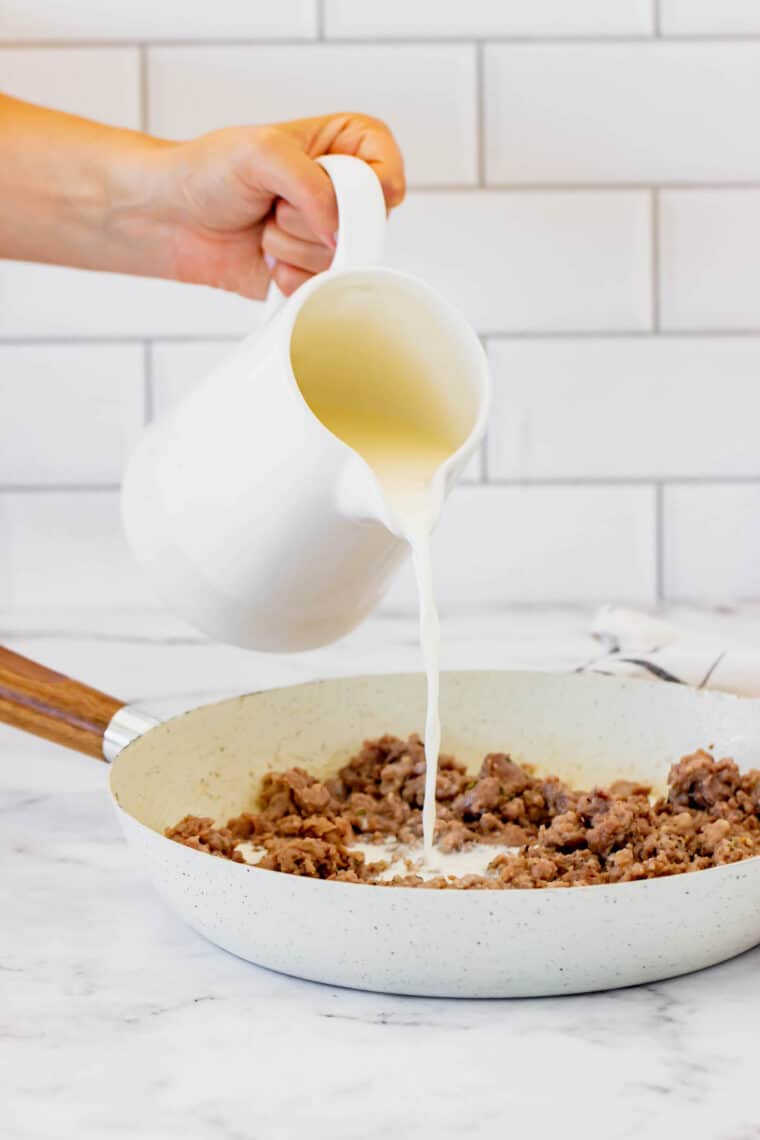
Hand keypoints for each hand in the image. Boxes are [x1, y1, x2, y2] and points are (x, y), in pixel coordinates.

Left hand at [140, 113, 405, 297]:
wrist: (170, 219)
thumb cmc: (207, 171)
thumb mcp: (263, 152)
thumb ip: (314, 184)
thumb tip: (339, 231)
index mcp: (345, 146)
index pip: (387, 169)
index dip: (369, 188)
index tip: (336, 190)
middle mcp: (342, 193)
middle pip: (366, 225)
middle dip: (314, 220)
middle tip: (277, 204)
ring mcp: (327, 237)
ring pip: (341, 261)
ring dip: (293, 247)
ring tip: (264, 226)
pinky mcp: (310, 274)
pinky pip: (320, 289)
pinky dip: (289, 277)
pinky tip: (266, 258)